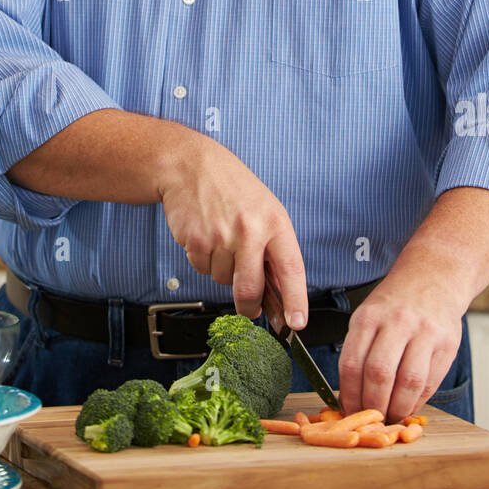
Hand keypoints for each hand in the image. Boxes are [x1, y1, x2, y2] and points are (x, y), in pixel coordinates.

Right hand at [157, 132, 307, 329]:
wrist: (192, 166)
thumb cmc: (233, 188)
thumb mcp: (266, 210)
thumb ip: (274, 248)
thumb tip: (281, 291)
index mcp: (274, 222)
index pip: (291, 269)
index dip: (295, 300)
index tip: (296, 322)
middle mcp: (249, 230)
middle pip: (251, 289)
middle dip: (249, 305)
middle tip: (250, 309)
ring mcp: (221, 236)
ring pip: (223, 280)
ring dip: (223, 270)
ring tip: (222, 239)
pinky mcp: (196, 240)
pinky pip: (202, 269)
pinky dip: (203, 260)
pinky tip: (206, 236)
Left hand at [336, 260, 468, 420]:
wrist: (435, 276)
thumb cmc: (395, 302)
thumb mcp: (369, 314)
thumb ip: (359, 350)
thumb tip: (349, 396)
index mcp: (369, 316)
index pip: (352, 364)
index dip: (349, 395)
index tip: (348, 412)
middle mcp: (397, 322)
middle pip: (379, 375)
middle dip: (373, 406)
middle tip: (371, 421)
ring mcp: (425, 333)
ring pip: (408, 382)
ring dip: (397, 409)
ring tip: (391, 418)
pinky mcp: (447, 344)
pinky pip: (430, 382)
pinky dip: (417, 402)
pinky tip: (408, 406)